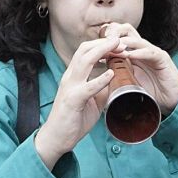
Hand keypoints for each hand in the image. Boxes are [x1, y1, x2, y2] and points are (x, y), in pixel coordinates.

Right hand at [33, 35, 121, 164]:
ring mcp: (70, 88)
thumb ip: (102, 88)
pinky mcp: (72, 101)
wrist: (56, 138)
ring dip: (102, 52)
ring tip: (117, 48)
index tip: (118, 43)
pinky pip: (87, 87)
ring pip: (83, 62)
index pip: (85, 51)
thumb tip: (117, 81)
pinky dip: (100, 79)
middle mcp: (70, 77)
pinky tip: (111, 74)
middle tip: (120, 39)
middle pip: (84, 50)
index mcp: (74, 76)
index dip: (102, 44)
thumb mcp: (92, 100)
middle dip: (103, 42)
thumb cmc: (73, 118)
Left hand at [101, 22, 177, 112]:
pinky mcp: (162, 59)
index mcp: (132, 52)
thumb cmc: (149, 91)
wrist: (170, 101)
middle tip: (103, 41)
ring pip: (137, 39)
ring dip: (124, 43)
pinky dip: (139, 53)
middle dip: (114, 33)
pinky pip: (151, 52)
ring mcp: (153, 52)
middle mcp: (142, 49)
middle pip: (126, 30)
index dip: (106, 37)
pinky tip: (130, 56)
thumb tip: (97, 68)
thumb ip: (116, 70)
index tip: (93, 45)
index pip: (118, 35)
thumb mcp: (128, 80)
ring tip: (114, 48)